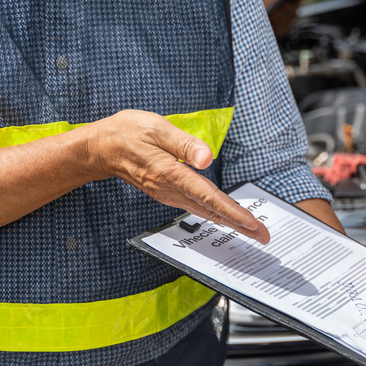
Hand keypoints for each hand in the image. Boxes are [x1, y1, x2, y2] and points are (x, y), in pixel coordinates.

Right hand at [86, 110, 269, 243]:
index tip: (252, 225)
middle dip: (239, 225)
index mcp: (171, 174)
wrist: (102, 149)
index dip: (232, 213)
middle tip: (263, 237)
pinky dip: (215, 215)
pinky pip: (197, 208)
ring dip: (230, 223)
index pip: (209, 197)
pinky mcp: (168, 194)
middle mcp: (171, 190)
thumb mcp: (156, 128)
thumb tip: (206, 158)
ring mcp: (169, 195)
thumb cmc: (129, 133)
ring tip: (252, 231)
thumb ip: (183, 143)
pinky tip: (227, 218)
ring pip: (205, 212)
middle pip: (212, 211)